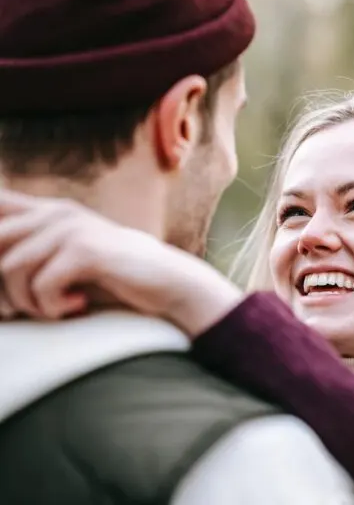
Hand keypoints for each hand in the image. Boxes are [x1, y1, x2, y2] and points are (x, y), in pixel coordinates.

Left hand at [0, 190, 243, 335]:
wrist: (168, 284)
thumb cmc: (115, 281)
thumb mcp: (67, 262)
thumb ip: (29, 255)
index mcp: (48, 210)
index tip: (8, 275)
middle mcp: (56, 212)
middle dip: (0, 287)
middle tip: (21, 309)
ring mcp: (71, 227)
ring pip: (11, 268)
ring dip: (27, 302)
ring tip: (55, 310)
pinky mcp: (86, 249)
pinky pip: (42, 285)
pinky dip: (53, 307)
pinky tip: (78, 305)